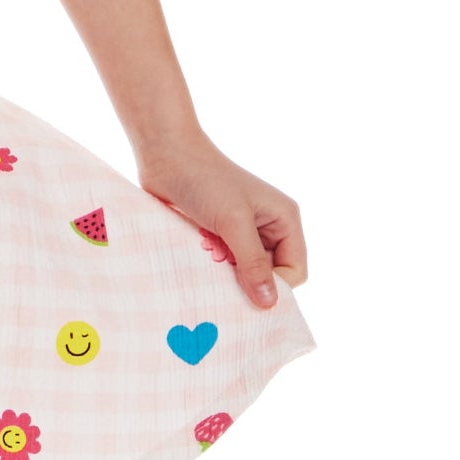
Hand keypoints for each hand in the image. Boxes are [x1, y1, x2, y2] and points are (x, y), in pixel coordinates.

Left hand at [133, 133, 306, 308]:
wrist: (165, 155)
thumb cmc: (204, 181)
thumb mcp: (233, 223)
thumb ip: (252, 263)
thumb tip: (270, 304)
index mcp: (284, 219)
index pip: (295, 270)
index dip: (276, 286)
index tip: (246, 292)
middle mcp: (268, 227)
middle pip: (269, 274)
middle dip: (249, 283)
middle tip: (223, 285)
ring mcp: (242, 231)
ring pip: (244, 272)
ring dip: (227, 276)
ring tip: (207, 269)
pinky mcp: (218, 234)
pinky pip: (223, 264)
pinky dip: (213, 269)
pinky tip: (198, 264)